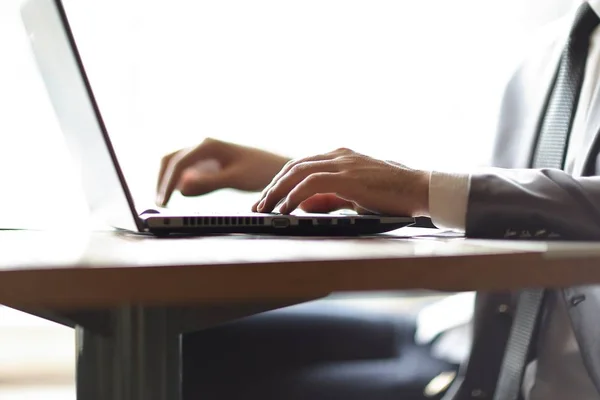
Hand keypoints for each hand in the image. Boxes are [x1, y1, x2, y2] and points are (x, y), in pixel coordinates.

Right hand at [156, 138, 289, 205]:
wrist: (280, 167)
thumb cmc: (261, 170)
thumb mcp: (234, 179)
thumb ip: (208, 182)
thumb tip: (181, 186)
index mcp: (208, 145)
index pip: (178, 165)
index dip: (166, 185)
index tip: (162, 204)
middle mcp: (204, 145)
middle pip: (171, 161)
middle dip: (162, 181)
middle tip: (159, 204)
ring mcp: (207, 153)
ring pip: (178, 165)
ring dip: (169, 181)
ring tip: (165, 202)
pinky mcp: (211, 163)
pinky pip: (189, 171)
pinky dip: (181, 182)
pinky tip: (183, 194)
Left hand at [251, 148, 429, 216]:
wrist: (420, 188)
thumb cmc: (392, 194)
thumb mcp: (355, 196)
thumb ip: (329, 199)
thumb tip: (302, 205)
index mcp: (340, 157)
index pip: (301, 165)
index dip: (281, 181)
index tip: (269, 197)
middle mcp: (339, 156)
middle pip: (294, 166)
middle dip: (274, 186)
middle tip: (260, 204)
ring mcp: (343, 164)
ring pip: (298, 172)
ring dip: (278, 191)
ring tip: (267, 208)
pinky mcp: (348, 177)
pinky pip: (312, 183)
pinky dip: (295, 196)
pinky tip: (286, 209)